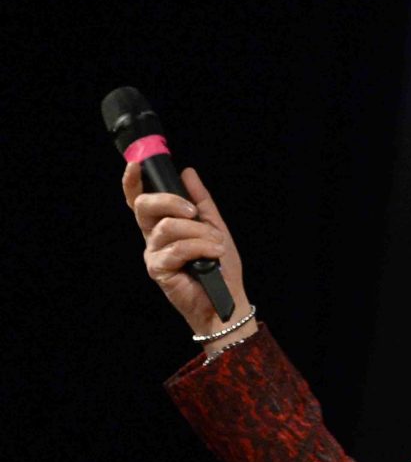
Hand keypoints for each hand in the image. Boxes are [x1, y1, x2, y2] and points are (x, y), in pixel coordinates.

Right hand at [122, 162, 255, 349]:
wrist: (226, 298)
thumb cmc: (220, 266)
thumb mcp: (214, 226)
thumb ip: (200, 201)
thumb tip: (188, 172)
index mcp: (163, 224)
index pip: (140, 200)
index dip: (132, 182)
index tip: (135, 164)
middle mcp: (153, 237)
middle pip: (144, 206)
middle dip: (170, 201)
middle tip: (193, 212)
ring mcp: (153, 253)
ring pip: (167, 227)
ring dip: (198, 232)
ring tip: (216, 244)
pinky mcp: (158, 270)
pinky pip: (176, 249)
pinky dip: (200, 248)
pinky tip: (213, 254)